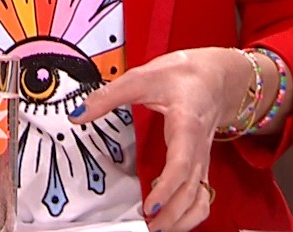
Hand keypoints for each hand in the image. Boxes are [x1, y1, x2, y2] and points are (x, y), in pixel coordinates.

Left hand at [69, 47, 254, 231]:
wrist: (215, 77)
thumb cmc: (181, 76)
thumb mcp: (141, 77)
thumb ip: (108, 96)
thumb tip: (78, 114)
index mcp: (187, 126)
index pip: (181, 164)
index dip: (167, 188)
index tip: (149, 204)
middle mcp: (198, 149)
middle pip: (192, 191)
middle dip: (173, 214)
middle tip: (148, 227)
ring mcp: (202, 160)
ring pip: (202, 198)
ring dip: (184, 218)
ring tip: (159, 228)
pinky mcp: (201, 165)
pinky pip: (202, 195)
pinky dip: (191, 211)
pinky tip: (170, 215)